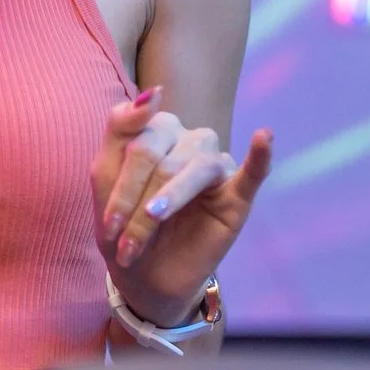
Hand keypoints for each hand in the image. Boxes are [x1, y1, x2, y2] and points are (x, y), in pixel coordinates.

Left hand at [90, 87, 273, 323]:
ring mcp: (215, 168)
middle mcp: (189, 142)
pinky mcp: (237, 197)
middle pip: (161, 156)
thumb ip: (122, 127)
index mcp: (156, 132)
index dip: (121, 183)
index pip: (137, 137)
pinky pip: (253, 172)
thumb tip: (155, 91)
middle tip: (124, 241)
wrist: (143, 278)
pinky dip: (260, 155)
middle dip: (136, 201)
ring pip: (195, 167)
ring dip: (169, 200)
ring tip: (153, 224)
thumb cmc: (123, 224)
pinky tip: (264, 138)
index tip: (109, 224)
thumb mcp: (105, 176)